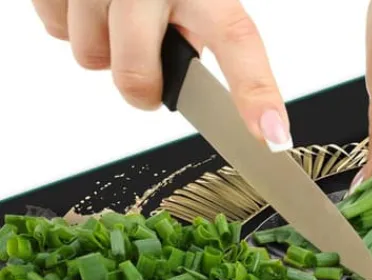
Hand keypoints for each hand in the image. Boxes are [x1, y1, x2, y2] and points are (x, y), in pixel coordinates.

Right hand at [32, 0, 291, 151]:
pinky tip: (92, 5)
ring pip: (90, 55)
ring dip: (104, 50)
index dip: (255, 91)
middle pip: (137, 71)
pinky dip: (74, 26)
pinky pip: (58, 30)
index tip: (273, 134)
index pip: (236, 39)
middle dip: (141, 89)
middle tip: (147, 78)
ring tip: (116, 20)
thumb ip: (204, 26)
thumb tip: (186, 78)